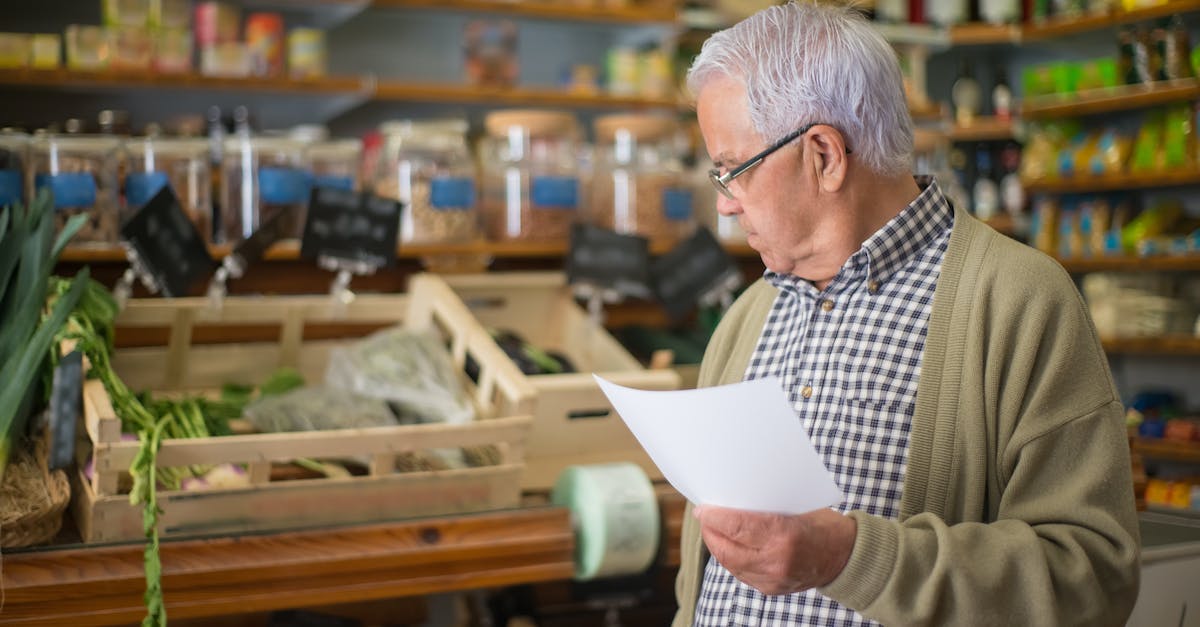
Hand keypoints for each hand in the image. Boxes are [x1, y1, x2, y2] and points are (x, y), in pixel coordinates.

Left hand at [695, 505, 855, 595]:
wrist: (846, 556)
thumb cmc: (823, 525)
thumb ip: (766, 508)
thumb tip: (732, 499)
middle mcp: (777, 561)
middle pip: (728, 549)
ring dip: (717, 546)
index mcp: (784, 534)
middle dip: (710, 532)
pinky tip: (726, 546)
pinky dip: (730, 558)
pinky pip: (741, 574)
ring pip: (731, 564)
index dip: (715, 517)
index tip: (703, 509)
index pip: (737, 526)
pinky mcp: (771, 589)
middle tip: (704, 517)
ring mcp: (773, 579)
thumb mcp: (797, 507)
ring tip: (711, 530)